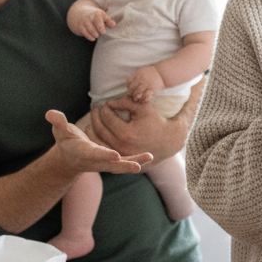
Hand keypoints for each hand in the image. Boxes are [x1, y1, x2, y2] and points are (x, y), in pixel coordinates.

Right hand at [44, 110, 150, 173]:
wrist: (70, 158)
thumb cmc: (65, 141)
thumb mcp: (60, 131)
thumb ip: (57, 122)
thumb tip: (50, 113)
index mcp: (85, 152)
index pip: (95, 154)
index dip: (104, 155)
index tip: (115, 155)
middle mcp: (97, 160)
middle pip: (112, 165)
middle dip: (125, 165)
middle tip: (138, 166)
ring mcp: (105, 162)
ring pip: (122, 164)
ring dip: (135, 162)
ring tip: (150, 157)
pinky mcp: (112, 161)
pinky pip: (126, 161)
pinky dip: (136, 160)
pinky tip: (150, 157)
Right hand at [72, 6, 114, 40]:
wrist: (80, 12)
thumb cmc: (95, 16)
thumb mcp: (102, 16)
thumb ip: (108, 21)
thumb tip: (113, 25)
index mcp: (96, 14)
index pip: (98, 19)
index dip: (100, 26)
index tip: (104, 32)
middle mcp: (89, 17)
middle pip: (91, 23)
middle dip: (95, 30)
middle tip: (102, 33)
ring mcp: (84, 22)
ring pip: (87, 28)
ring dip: (92, 33)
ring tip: (97, 36)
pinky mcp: (80, 26)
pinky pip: (83, 31)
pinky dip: (88, 36)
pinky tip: (93, 39)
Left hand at [85, 76, 203, 161]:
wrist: (168, 142)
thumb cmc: (156, 122)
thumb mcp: (143, 108)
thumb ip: (126, 102)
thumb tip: (109, 103)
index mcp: (126, 133)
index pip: (107, 117)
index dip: (105, 107)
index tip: (107, 103)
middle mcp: (120, 146)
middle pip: (100, 129)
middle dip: (96, 117)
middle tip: (96, 109)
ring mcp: (120, 155)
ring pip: (99, 140)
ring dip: (93, 128)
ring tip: (93, 120)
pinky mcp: (121, 159)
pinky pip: (104, 149)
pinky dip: (97, 140)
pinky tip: (95, 132)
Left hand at [127, 65, 164, 102]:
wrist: (163, 74)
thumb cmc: (151, 73)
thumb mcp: (142, 71)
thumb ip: (135, 77)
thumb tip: (129, 85)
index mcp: (138, 74)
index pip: (128, 81)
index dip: (128, 86)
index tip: (131, 89)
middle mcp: (141, 79)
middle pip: (131, 88)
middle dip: (131, 93)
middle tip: (133, 95)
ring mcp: (147, 84)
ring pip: (137, 93)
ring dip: (136, 97)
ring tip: (136, 99)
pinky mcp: (152, 89)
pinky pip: (145, 96)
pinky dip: (143, 99)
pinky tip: (143, 100)